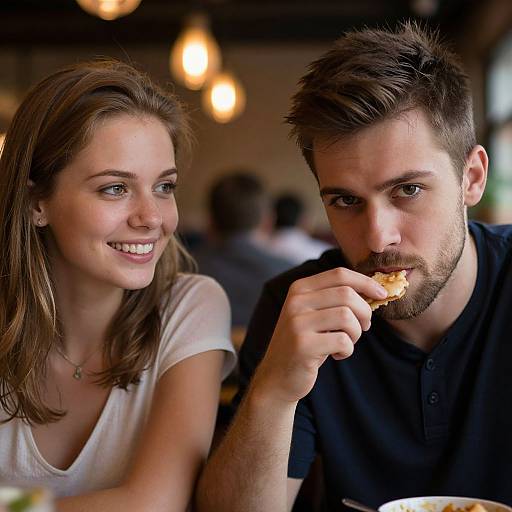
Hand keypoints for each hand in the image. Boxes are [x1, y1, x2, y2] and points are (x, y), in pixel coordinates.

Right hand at [251, 267, 387, 403]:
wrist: (277, 375)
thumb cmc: (306, 342)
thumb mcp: (315, 314)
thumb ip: (335, 299)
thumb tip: (375, 289)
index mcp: (300, 289)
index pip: (339, 274)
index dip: (365, 282)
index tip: (381, 294)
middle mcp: (296, 301)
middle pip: (347, 294)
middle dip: (364, 312)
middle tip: (363, 327)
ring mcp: (297, 323)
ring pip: (347, 317)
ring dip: (355, 333)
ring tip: (347, 342)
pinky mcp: (303, 345)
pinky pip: (342, 341)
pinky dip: (347, 350)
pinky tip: (336, 354)